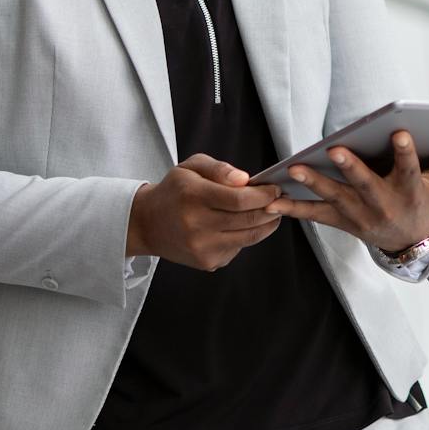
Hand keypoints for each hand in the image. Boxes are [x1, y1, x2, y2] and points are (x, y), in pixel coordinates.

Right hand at [127, 153, 282, 271]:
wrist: (147, 224)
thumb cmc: (174, 191)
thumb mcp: (191, 167)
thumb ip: (220, 169)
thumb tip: (245, 180)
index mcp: (193, 197)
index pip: (239, 199)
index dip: (263, 195)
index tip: (275, 189)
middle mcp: (196, 225)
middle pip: (248, 220)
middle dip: (271, 209)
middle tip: (281, 200)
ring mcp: (202, 248)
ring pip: (249, 237)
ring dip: (266, 224)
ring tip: (271, 212)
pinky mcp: (207, 262)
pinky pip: (238, 248)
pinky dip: (246, 236)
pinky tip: (243, 225)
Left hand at [266, 130, 428, 252]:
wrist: (409, 242)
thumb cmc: (427, 199)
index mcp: (410, 191)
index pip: (410, 169)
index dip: (406, 152)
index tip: (401, 132)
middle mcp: (383, 205)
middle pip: (366, 184)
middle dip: (351, 168)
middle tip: (335, 148)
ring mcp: (359, 216)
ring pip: (335, 198)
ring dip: (314, 184)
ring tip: (294, 169)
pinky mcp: (340, 221)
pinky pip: (314, 215)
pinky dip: (292, 208)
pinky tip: (271, 199)